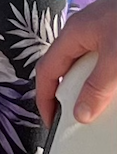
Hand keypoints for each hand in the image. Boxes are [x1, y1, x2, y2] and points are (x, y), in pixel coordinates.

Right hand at [36, 0, 116, 124]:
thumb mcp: (115, 60)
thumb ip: (97, 87)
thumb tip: (81, 113)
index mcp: (73, 34)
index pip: (47, 70)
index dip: (44, 97)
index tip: (52, 122)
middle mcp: (84, 32)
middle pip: (68, 68)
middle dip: (72, 94)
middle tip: (82, 119)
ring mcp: (102, 32)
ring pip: (90, 66)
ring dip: (95, 86)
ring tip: (106, 105)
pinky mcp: (116, 35)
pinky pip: (107, 62)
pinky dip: (110, 78)